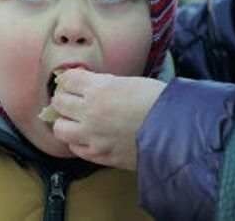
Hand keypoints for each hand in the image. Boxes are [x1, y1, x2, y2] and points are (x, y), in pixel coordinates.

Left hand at [51, 69, 165, 169]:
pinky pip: (75, 148)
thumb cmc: (157, 102)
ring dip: (67, 122)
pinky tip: (90, 136)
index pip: (67, 80)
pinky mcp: (100, 155)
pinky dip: (79, 141)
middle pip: (58, 102)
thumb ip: (104, 83)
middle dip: (66, 99)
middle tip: (75, 99)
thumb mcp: (129, 82)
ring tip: (79, 120)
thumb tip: (87, 84)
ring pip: (60, 129)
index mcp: (99, 89)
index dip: (70, 80)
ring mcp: (93, 136)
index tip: (75, 82)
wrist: (175, 131)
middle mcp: (91, 113)